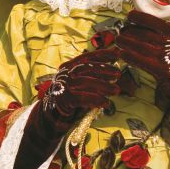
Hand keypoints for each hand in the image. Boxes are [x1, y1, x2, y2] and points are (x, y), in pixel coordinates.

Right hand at [11, 48, 120, 168]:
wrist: (51, 115)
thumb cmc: (71, 97)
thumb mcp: (81, 83)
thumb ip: (94, 76)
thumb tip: (115, 70)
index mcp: (71, 66)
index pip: (88, 56)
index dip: (103, 54)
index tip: (117, 53)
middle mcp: (66, 73)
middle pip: (86, 67)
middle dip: (103, 69)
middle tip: (118, 73)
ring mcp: (63, 85)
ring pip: (85, 82)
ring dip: (102, 86)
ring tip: (116, 90)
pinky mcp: (63, 99)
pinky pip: (81, 98)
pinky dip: (95, 100)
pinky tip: (105, 103)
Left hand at [116, 11, 169, 152]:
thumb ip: (161, 37)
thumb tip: (139, 27)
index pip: (156, 22)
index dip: (141, 17)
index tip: (129, 15)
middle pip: (146, 34)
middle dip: (130, 31)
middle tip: (120, 31)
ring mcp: (167, 58)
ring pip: (141, 46)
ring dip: (126, 42)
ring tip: (118, 40)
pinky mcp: (162, 71)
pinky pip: (142, 61)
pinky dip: (130, 56)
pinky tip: (122, 54)